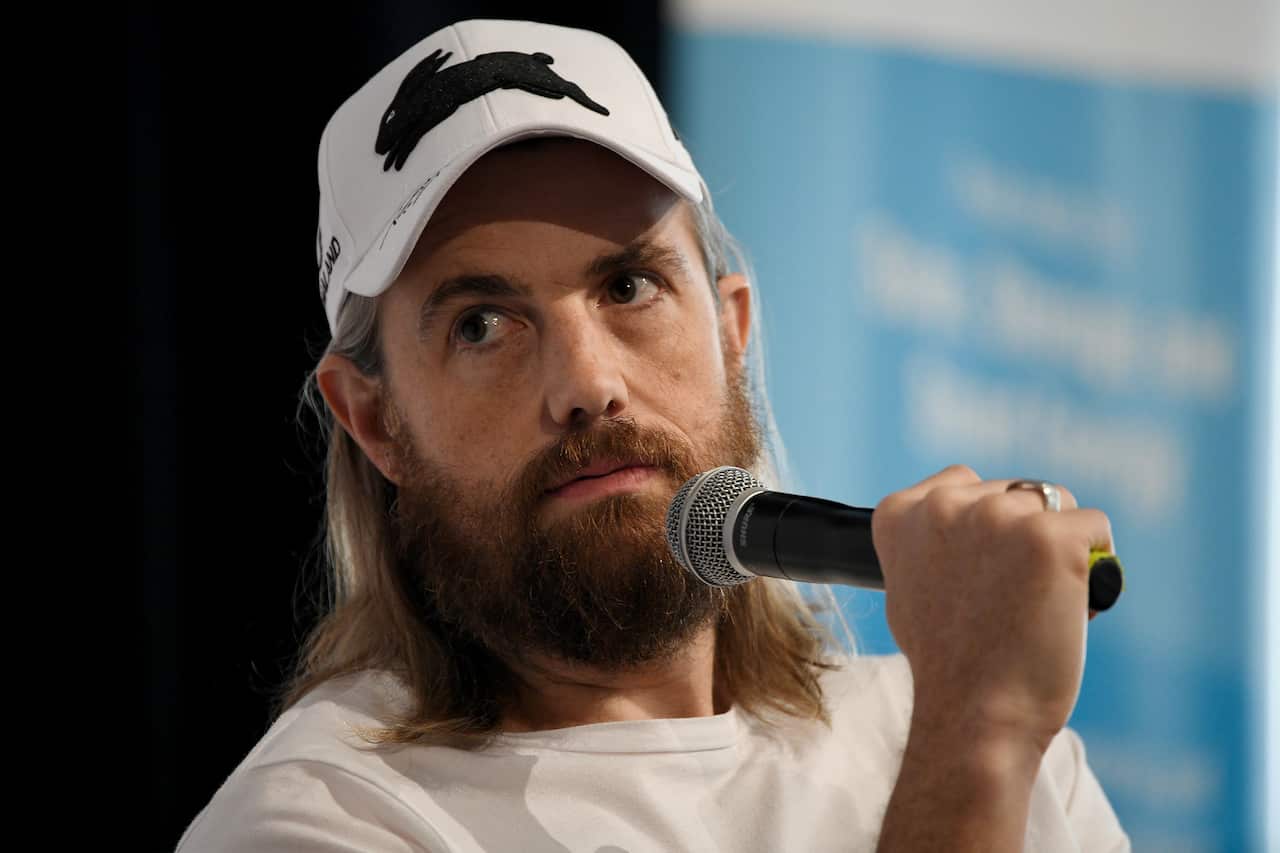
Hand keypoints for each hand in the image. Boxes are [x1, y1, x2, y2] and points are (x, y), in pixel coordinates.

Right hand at [871, 465, 1112, 752]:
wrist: (974, 711)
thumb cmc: (947, 661)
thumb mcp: (910, 584)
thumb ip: (930, 541)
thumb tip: (969, 519)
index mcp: (901, 512)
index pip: (963, 482)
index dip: (983, 529)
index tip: (980, 573)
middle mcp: (943, 505)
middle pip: (1013, 492)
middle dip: (1023, 537)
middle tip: (1012, 599)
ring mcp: (996, 516)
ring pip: (1056, 506)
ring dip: (1059, 548)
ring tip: (1038, 603)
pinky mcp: (1050, 536)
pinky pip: (1095, 528)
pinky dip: (1096, 565)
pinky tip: (1071, 601)